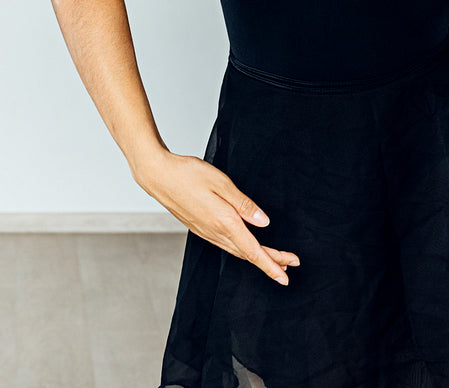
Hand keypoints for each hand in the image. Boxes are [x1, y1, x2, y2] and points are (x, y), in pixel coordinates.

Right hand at [136, 151, 300, 285]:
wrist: (158, 176)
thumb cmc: (187, 174)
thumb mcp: (221, 182)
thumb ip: (244, 204)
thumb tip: (264, 222)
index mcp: (225, 222)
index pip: (254, 251)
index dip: (272, 265)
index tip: (286, 275)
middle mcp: (215, 232)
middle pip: (248, 254)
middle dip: (271, 261)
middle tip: (290, 263)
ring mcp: (206, 232)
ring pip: (237, 251)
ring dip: (257, 256)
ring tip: (273, 258)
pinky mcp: (200, 228)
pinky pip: (226, 245)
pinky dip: (242, 249)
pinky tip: (246, 245)